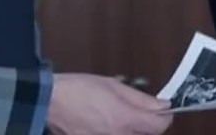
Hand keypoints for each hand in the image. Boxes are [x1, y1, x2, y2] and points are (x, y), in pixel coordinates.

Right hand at [46, 73, 172, 134]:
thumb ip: (141, 99)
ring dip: (133, 129)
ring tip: (120, 116)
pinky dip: (118, 132)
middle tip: (139, 110)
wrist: (50, 102)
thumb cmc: (80, 88)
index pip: (160, 125)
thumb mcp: (113, 85)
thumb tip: (163, 105)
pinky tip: (107, 123)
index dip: (165, 115)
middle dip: (148, 123)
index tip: (162, 108)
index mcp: (124, 119)